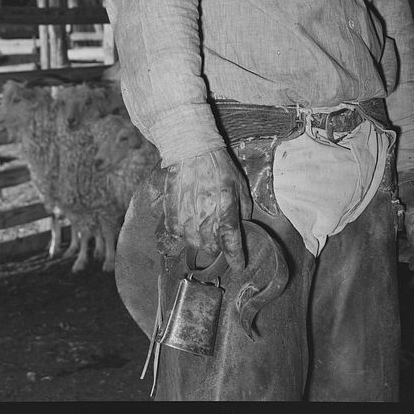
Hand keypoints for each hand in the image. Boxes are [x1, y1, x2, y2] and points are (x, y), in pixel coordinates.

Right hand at [162, 148, 252, 270]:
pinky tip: (187, 220)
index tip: (238, 265)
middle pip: (210, 247)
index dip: (236, 258)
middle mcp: (206, 214)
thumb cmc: (218, 165)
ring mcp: (186, 214)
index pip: (231, 242)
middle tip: (216, 233)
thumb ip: (243, 208)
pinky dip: (182, 231)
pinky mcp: (171, 211)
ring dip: (199, 238)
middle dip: (216, 244)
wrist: (192, 148)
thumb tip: (241, 227)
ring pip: (193, 242)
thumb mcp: (239, 184)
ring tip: (201, 223)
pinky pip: (175, 233)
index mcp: (226, 207)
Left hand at [395, 168, 413, 270]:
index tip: (411, 265)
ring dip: (407, 247)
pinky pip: (413, 234)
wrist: (406, 168)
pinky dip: (404, 238)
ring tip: (394, 243)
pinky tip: (395, 235)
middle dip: (413, 254)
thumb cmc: (411, 187)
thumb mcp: (413, 208)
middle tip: (397, 253)